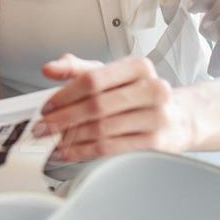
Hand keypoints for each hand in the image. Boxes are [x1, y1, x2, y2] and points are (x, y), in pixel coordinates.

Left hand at [34, 54, 196, 161]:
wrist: (178, 118)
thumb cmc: (138, 95)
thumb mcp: (111, 75)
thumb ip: (77, 69)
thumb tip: (49, 68)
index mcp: (138, 66)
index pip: (93, 79)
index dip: (65, 94)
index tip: (47, 106)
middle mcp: (152, 89)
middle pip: (96, 105)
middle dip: (63, 119)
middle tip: (42, 128)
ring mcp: (157, 117)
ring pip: (102, 129)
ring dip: (71, 138)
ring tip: (52, 141)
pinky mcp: (156, 142)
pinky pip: (112, 148)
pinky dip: (85, 152)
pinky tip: (70, 152)